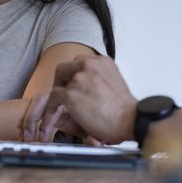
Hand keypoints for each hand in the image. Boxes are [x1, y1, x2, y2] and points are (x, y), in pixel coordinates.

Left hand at [19, 56, 136, 144]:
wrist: (130, 120)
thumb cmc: (127, 111)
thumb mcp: (115, 86)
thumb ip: (99, 83)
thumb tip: (88, 92)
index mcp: (103, 62)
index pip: (80, 63)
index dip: (75, 76)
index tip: (74, 86)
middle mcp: (90, 65)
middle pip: (65, 68)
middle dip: (62, 82)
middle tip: (64, 96)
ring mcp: (79, 78)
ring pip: (58, 83)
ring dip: (58, 95)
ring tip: (59, 108)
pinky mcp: (70, 94)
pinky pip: (53, 99)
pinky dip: (51, 109)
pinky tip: (53, 118)